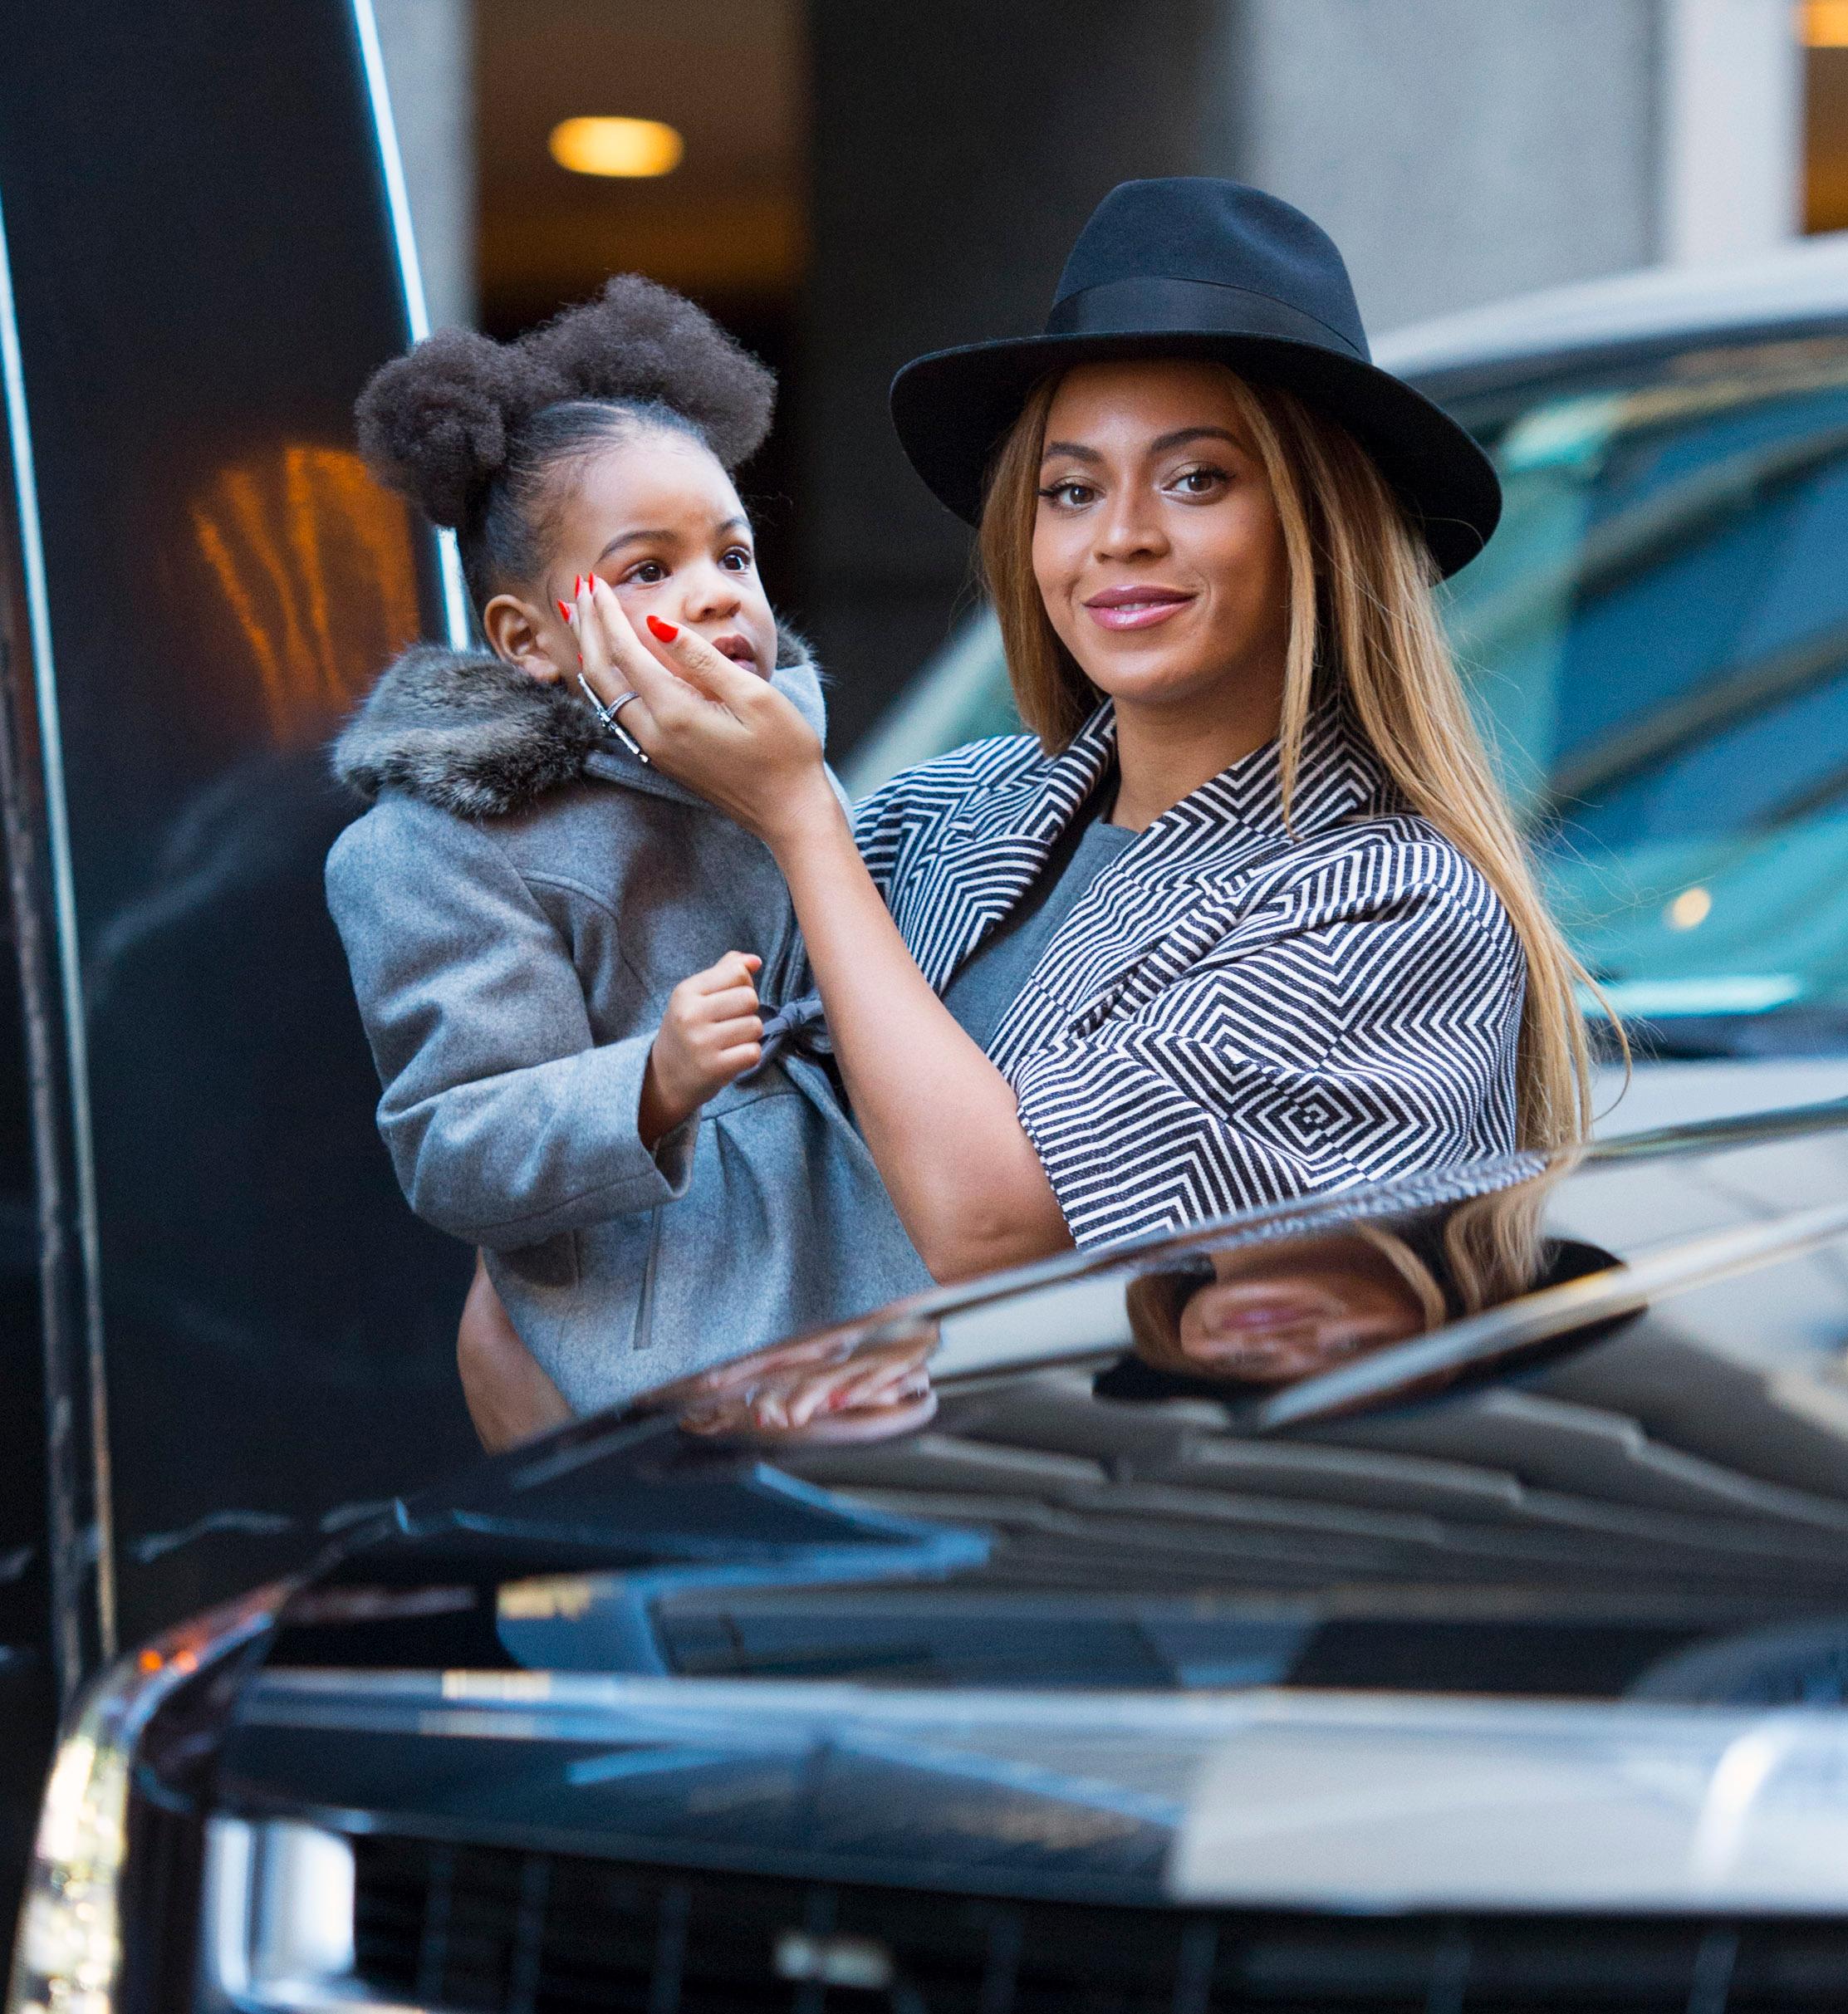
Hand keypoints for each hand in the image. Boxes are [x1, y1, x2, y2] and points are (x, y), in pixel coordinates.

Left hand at [572, 574, 835, 850]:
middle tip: (579, 588)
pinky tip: (607, 662)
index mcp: (675, 713)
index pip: (625, 653)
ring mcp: (654, 750)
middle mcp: (654, 734)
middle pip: (601, 674)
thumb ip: (702, 659)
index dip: (606, 614)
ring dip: (590, 652)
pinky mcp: (661, 757)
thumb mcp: (753, 695)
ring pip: (603, 695)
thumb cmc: (784, 752)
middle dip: (588, 627)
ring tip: (580, 617)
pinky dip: (605, 678)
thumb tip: (658, 623)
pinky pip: (618, 711)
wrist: (789, 812)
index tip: (595, 581)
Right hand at [638, 950, 763, 1147]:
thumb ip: (725, 971)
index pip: (737, 973)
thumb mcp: (697, 995)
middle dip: (748, 1011)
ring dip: (749, 1035)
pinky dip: (749, 1055)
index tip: (728, 999)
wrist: (665, 1076)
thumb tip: (755, 960)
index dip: (743, 985)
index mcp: (686, 992)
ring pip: (755, 1026)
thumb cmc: (688, 1029)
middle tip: (730, 1023)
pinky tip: (732, 1057)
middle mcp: (690, 1015)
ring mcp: (701, 1043)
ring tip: (729, 1041)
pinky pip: (753, 1052)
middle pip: (750, 998)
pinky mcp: (714, 1068)